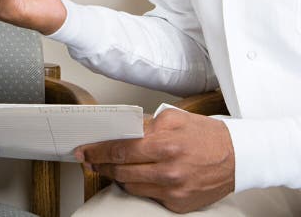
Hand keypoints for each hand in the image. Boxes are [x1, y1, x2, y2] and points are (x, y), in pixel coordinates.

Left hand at [76, 108, 234, 212]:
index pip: (120, 149)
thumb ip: (143, 123)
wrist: (238, 156)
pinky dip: (138, 186)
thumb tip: (117, 129)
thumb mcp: (173, 118)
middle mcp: (169, 169)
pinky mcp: (179, 204)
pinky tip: (136, 176)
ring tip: (112, 166)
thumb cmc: (205, 135)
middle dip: (102, 164)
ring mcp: (174, 190)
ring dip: (117, 176)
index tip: (84, 151)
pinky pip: (147, 196)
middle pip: (121, 170)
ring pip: (130, 186)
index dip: (97, 151)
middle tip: (92, 160)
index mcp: (165, 144)